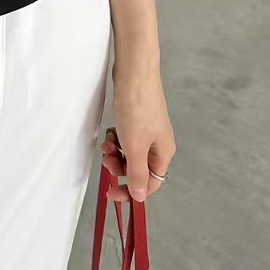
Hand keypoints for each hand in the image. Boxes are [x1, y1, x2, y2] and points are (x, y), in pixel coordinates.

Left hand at [102, 59, 175, 202]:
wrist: (135, 72)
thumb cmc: (137, 108)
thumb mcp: (135, 146)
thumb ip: (137, 173)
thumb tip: (140, 196)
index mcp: (163, 153)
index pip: (150, 184)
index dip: (131, 191)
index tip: (111, 192)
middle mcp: (158, 143)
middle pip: (138, 168)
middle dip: (120, 167)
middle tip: (106, 159)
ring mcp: (148, 130)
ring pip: (129, 152)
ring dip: (115, 152)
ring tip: (106, 142)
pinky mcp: (137, 118)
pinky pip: (125, 137)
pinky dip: (116, 138)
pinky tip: (110, 131)